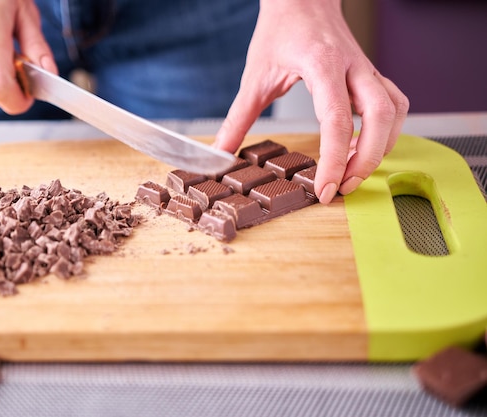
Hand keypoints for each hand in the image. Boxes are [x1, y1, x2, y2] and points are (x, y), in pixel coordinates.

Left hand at [214, 0, 408, 203]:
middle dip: (367, 160)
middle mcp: (352, 66)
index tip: (325, 189)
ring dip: (381, 147)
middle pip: (382, 117)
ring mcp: (366, 69)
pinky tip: (362, 146)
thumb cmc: (279, 31)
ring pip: (395, 111)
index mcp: (322, 65)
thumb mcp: (254, 76)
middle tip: (343, 188)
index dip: (334, 160)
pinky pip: (395, 104)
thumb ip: (238, 118)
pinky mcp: (370, 74)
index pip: (338, 119)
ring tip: (353, 171)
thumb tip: (222, 154)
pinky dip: (385, 131)